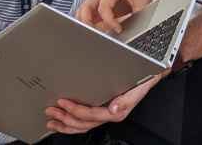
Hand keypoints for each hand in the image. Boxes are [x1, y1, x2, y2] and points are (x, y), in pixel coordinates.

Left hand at [44, 73, 161, 133]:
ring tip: (52, 120)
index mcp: (116, 111)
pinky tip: (63, 121)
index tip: (63, 102)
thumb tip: (113, 108)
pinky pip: (85, 122)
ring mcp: (105, 115)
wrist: (150, 76)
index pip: (91, 115)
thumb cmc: (143, 78)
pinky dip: (71, 123)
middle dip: (65, 119)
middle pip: (84, 123)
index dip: (76, 110)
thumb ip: (126, 99)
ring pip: (82, 126)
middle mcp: (110, 114)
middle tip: (51, 111)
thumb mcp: (138, 86)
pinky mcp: (102, 111)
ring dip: (65, 124)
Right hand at [76, 0, 153, 33]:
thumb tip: (128, 30)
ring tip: (94, 36)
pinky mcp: (98, 6)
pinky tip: (95, 33)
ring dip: (85, 24)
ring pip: (82, 11)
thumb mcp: (143, 4)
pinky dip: (88, 24)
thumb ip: (135, 16)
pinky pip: (87, 15)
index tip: (118, 30)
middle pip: (85, 8)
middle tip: (97, 36)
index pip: (103, 8)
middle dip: (88, 23)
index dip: (109, 22)